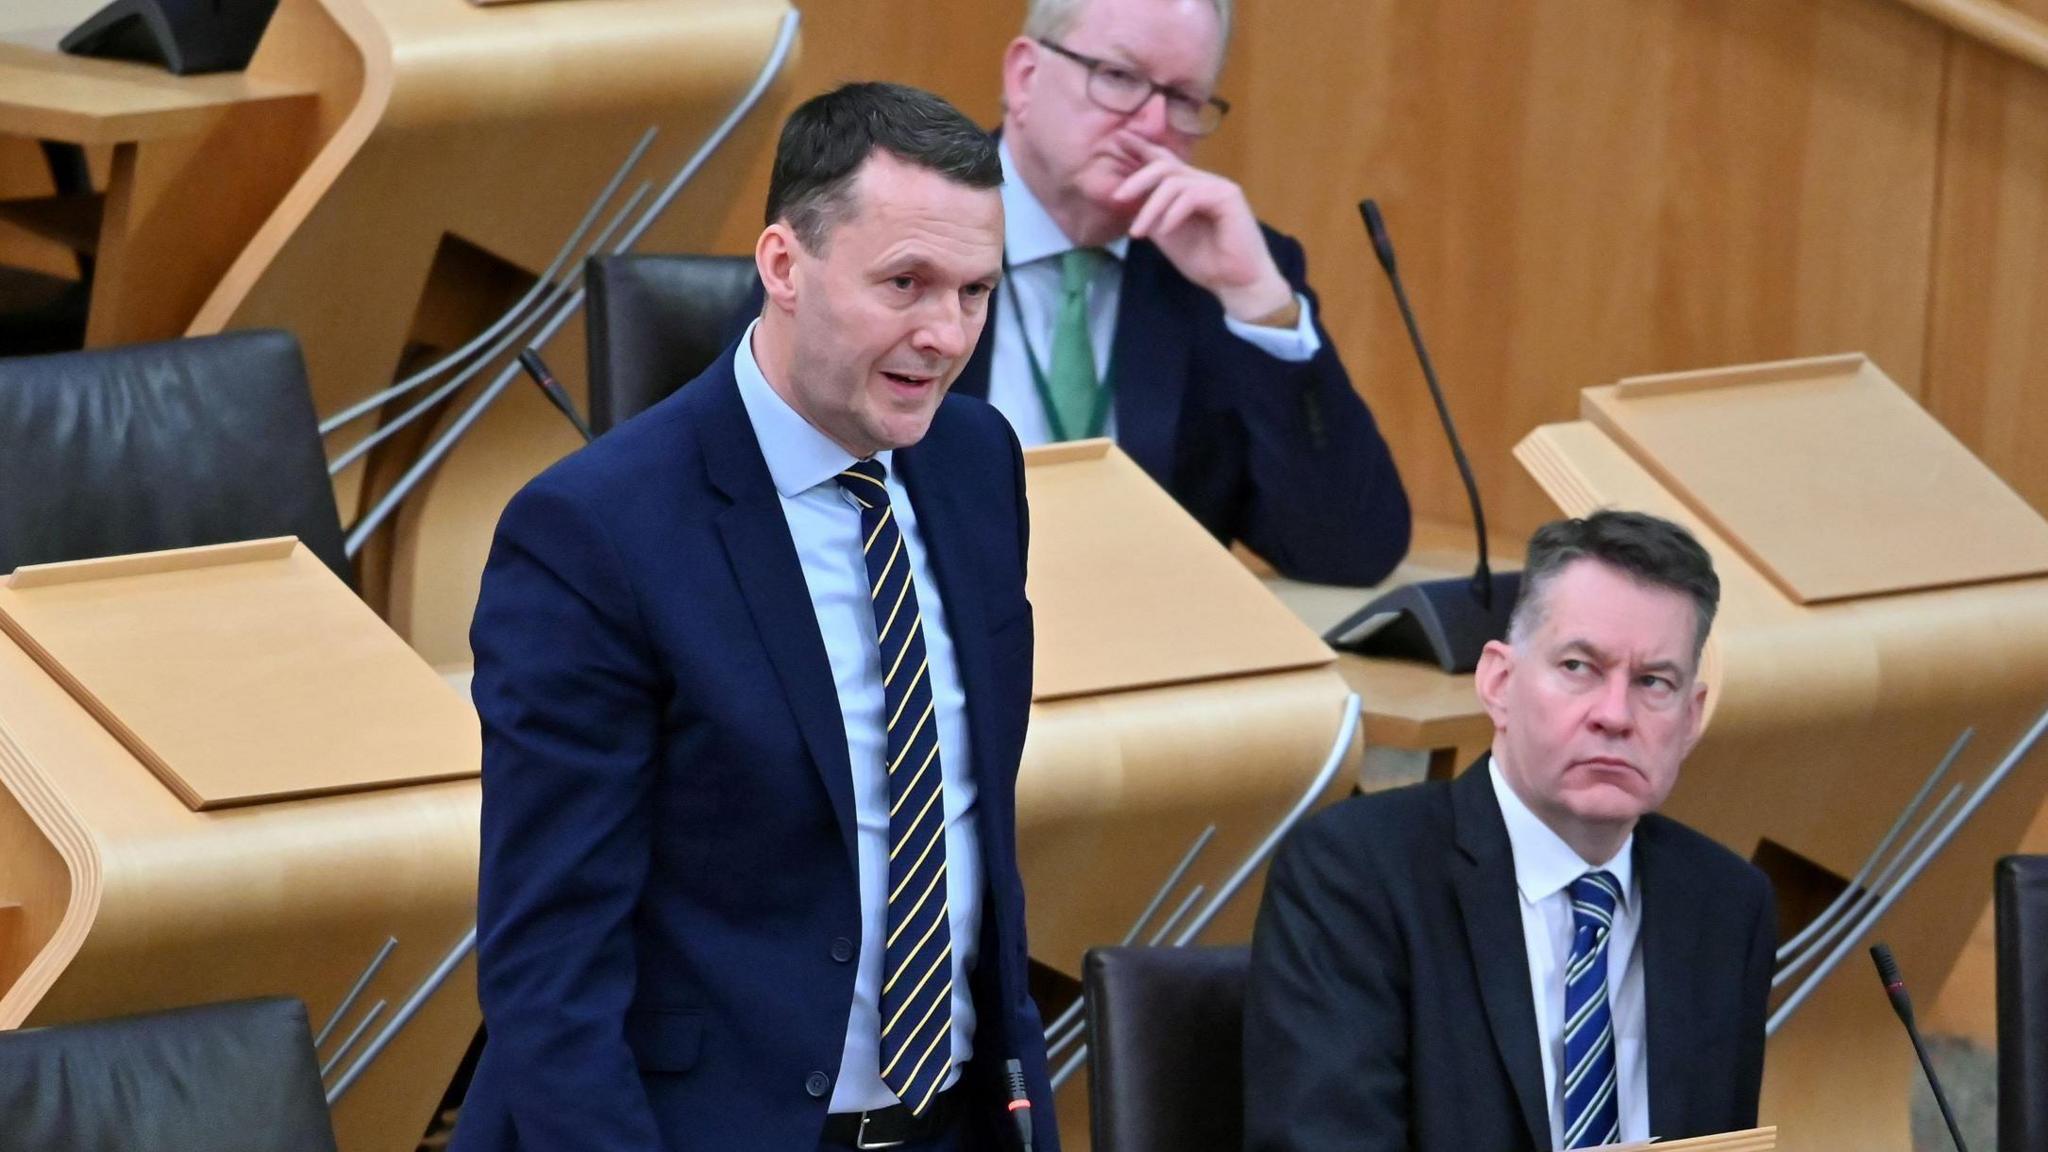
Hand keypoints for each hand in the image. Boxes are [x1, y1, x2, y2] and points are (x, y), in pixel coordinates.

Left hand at [1110, 133, 1295, 324]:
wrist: (1237, 284)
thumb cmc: (1207, 263)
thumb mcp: (1168, 236)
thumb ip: (1152, 215)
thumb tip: (1129, 200)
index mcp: (1191, 189)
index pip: (1166, 162)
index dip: (1143, 148)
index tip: (1120, 140)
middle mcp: (1205, 182)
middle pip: (1166, 165)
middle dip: (1138, 179)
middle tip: (1117, 197)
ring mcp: (1218, 187)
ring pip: (1174, 182)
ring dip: (1151, 208)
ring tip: (1138, 232)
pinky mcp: (1228, 197)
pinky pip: (1191, 196)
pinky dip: (1173, 214)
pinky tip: (1165, 230)